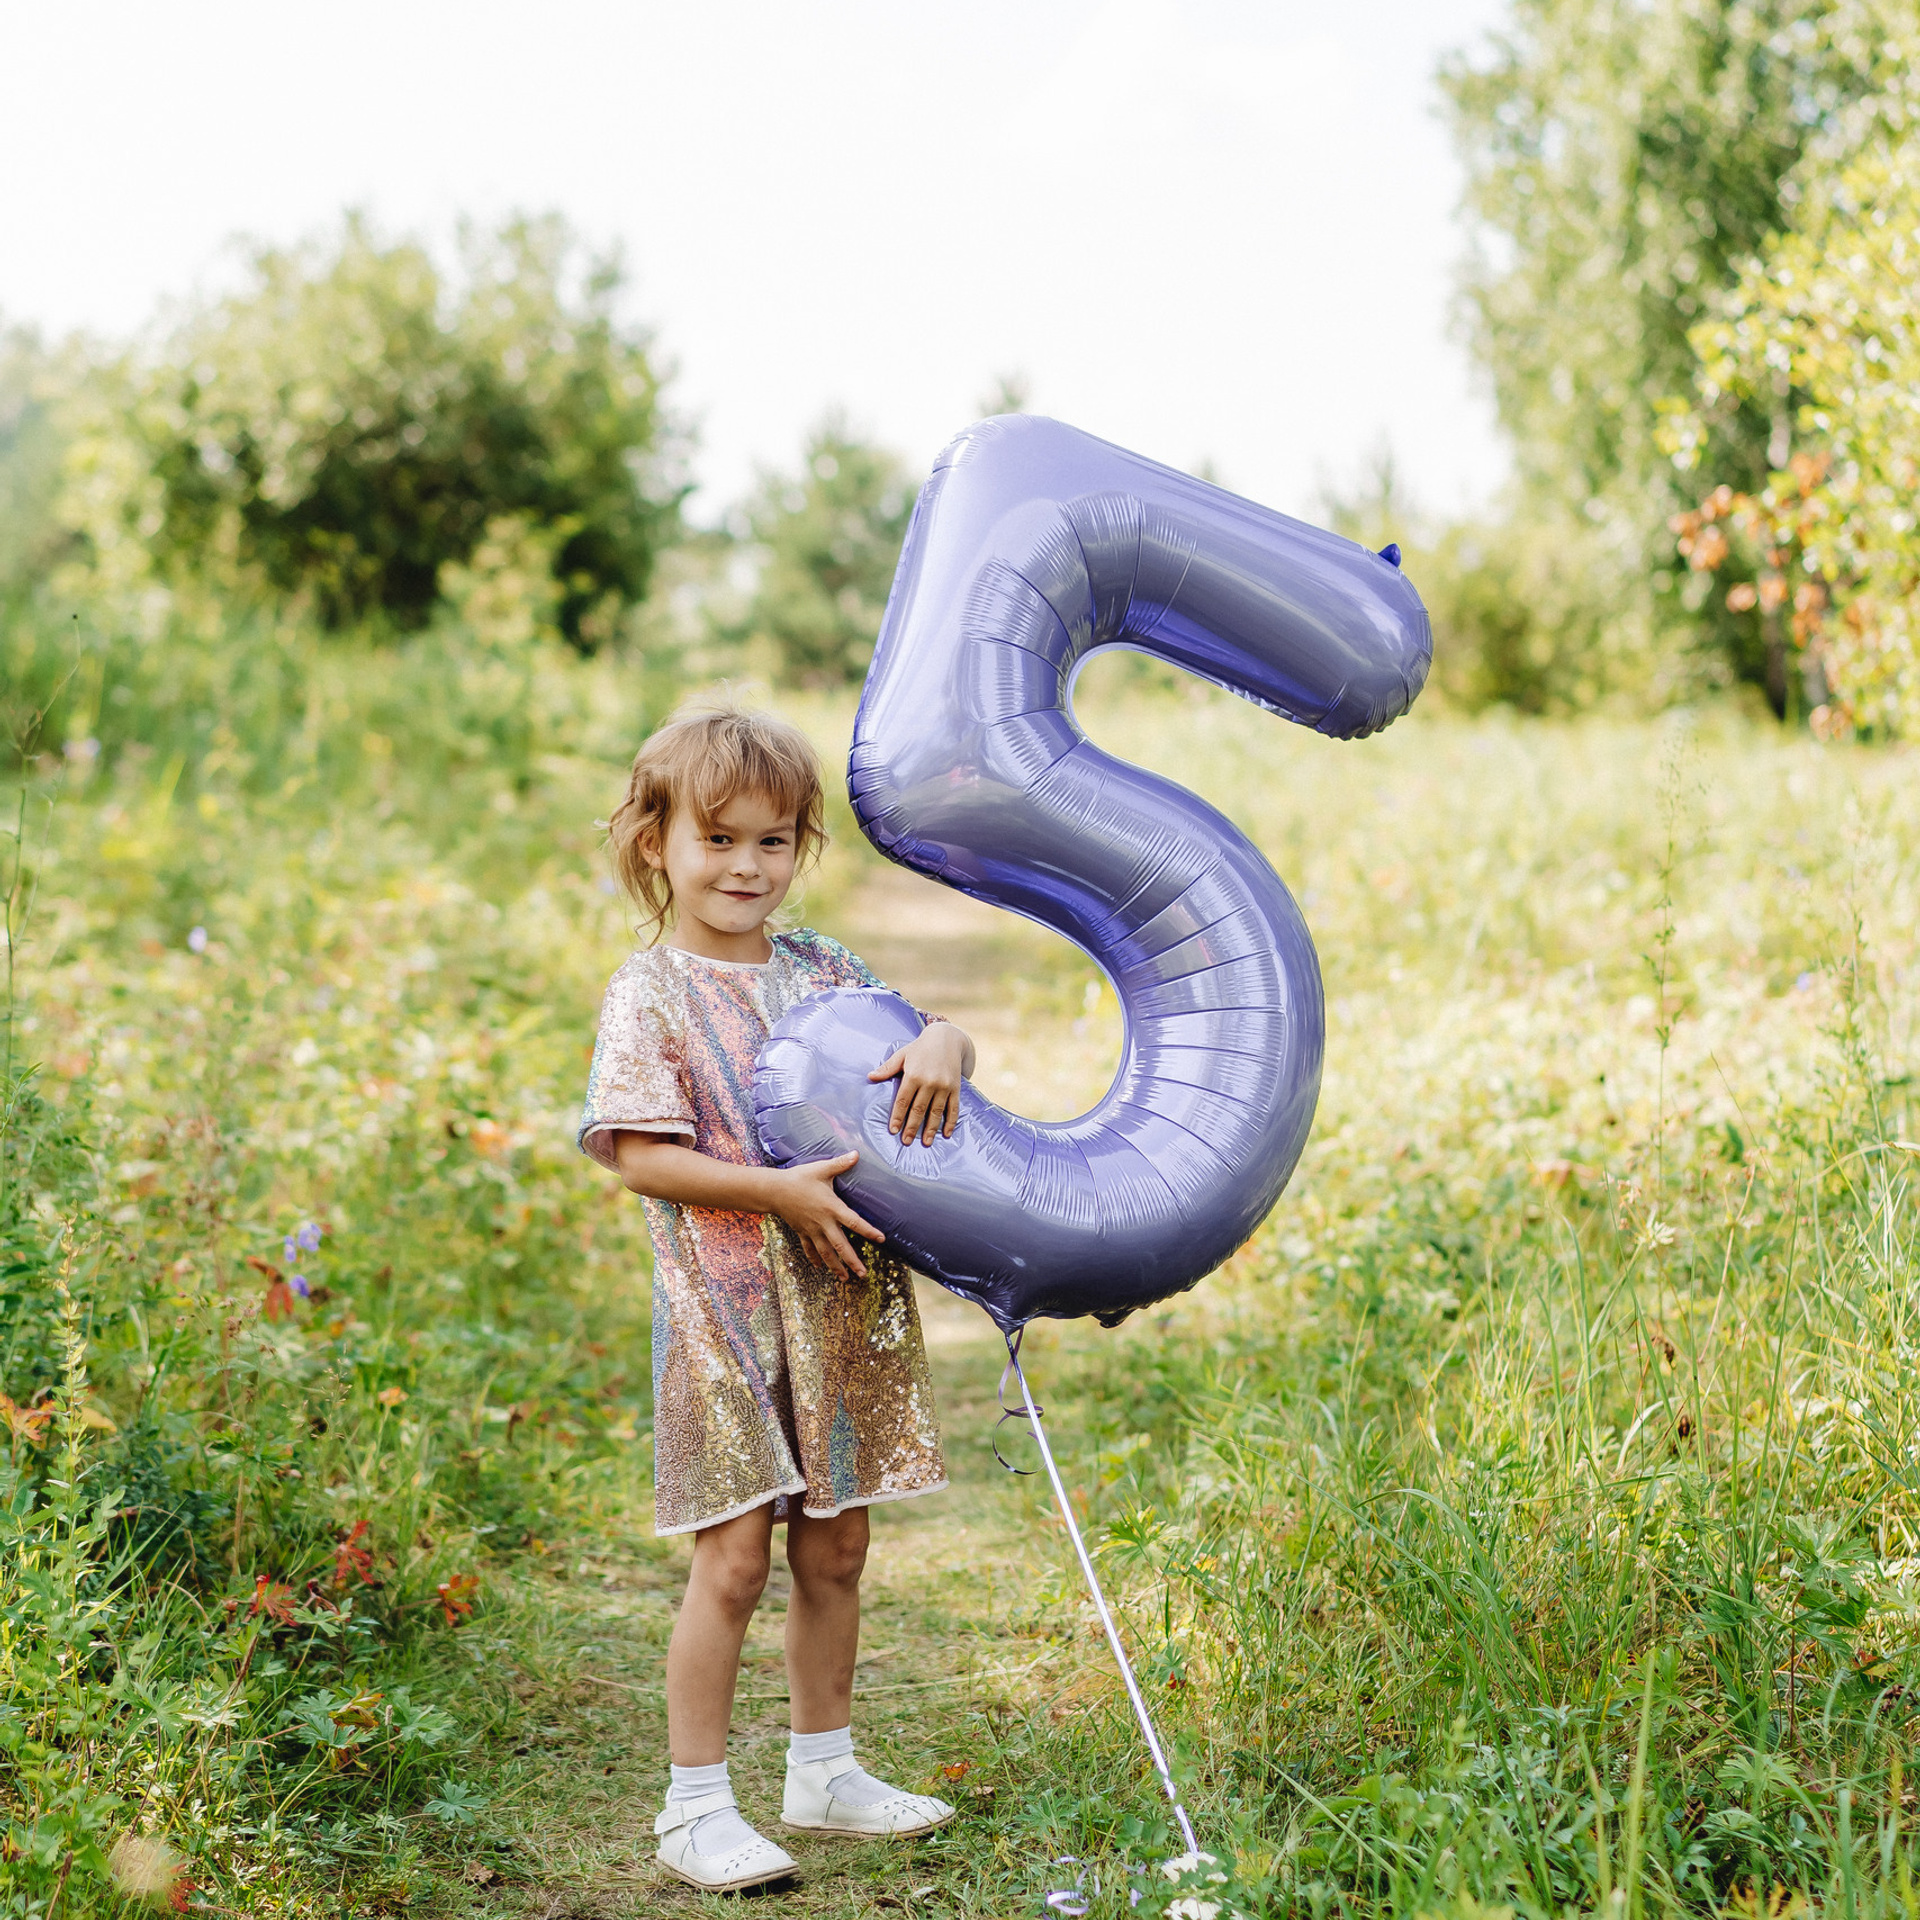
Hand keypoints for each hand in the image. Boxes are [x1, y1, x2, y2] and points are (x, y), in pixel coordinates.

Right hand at [768, 1152, 883, 1278]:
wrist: (774, 1190)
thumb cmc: (799, 1178)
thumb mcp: (821, 1169)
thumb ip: (840, 1164)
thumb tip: (857, 1153)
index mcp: (832, 1207)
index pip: (854, 1222)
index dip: (868, 1231)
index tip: (881, 1239)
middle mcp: (823, 1223)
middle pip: (840, 1246)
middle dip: (852, 1261)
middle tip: (863, 1274)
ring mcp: (812, 1230)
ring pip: (826, 1253)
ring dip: (836, 1266)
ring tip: (845, 1279)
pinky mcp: (802, 1232)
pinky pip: (809, 1249)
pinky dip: (815, 1259)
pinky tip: (820, 1268)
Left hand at [869, 1022, 971, 1144]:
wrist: (946, 1038)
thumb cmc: (920, 1048)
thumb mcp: (902, 1055)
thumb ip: (887, 1068)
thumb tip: (870, 1077)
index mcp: (914, 1075)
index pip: (903, 1100)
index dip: (898, 1116)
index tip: (893, 1130)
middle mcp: (929, 1082)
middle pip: (919, 1109)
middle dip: (912, 1127)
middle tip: (906, 1142)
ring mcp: (944, 1086)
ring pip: (936, 1112)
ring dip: (930, 1129)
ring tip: (925, 1143)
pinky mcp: (956, 1088)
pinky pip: (953, 1108)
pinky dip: (951, 1122)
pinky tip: (946, 1134)